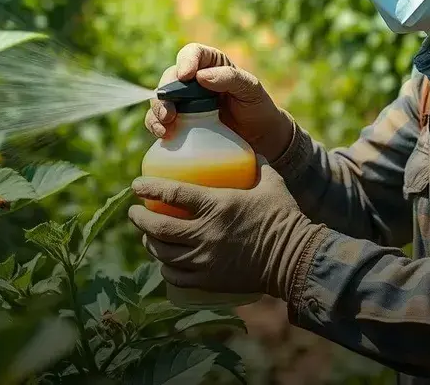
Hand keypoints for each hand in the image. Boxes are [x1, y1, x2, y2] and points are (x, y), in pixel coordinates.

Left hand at [127, 158, 326, 298]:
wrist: (294, 259)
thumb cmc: (284, 216)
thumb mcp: (271, 182)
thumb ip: (257, 164)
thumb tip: (248, 150)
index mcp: (216, 205)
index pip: (172, 192)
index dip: (148, 187)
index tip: (136, 184)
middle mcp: (205, 233)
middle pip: (157, 226)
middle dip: (139, 218)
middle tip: (135, 211)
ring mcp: (204, 260)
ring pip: (162, 252)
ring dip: (148, 241)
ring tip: (146, 234)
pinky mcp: (208, 280)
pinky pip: (175, 275)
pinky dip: (165, 266)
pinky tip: (164, 260)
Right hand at [144, 43, 293, 161]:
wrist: (260, 136)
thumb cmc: (257, 106)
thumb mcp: (250, 89)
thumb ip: (230, 79)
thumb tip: (201, 76)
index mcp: (211, 63)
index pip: (192, 53)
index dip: (185, 61)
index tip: (185, 76)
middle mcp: (194, 80)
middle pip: (170, 78)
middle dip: (166, 92)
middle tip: (170, 111)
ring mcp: (185, 101)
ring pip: (161, 99)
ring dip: (157, 111)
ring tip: (165, 126)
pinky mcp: (181, 121)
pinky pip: (161, 120)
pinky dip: (156, 125)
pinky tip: (163, 134)